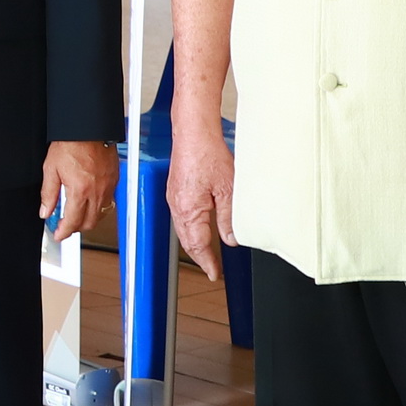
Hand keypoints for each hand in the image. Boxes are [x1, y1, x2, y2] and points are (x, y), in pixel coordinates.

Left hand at [39, 138, 116, 247]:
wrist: (90, 128)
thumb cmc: (71, 143)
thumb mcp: (51, 168)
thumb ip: (48, 194)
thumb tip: (45, 211)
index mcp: (79, 190)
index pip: (73, 222)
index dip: (64, 232)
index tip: (58, 234)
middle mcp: (96, 191)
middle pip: (89, 223)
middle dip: (76, 228)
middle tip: (66, 226)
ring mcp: (108, 187)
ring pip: (101, 214)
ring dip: (89, 219)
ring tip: (77, 214)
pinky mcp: (115, 180)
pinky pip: (108, 201)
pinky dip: (99, 206)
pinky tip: (89, 200)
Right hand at [167, 120, 235, 281]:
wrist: (194, 133)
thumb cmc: (207, 154)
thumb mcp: (228, 190)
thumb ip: (229, 218)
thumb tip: (231, 238)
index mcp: (188, 210)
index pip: (198, 246)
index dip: (207, 262)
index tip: (215, 273)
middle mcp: (177, 207)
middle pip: (187, 241)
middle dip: (199, 257)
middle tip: (212, 268)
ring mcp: (173, 199)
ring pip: (183, 231)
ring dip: (194, 244)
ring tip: (207, 254)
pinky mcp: (175, 191)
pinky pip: (181, 218)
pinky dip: (190, 229)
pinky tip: (199, 228)